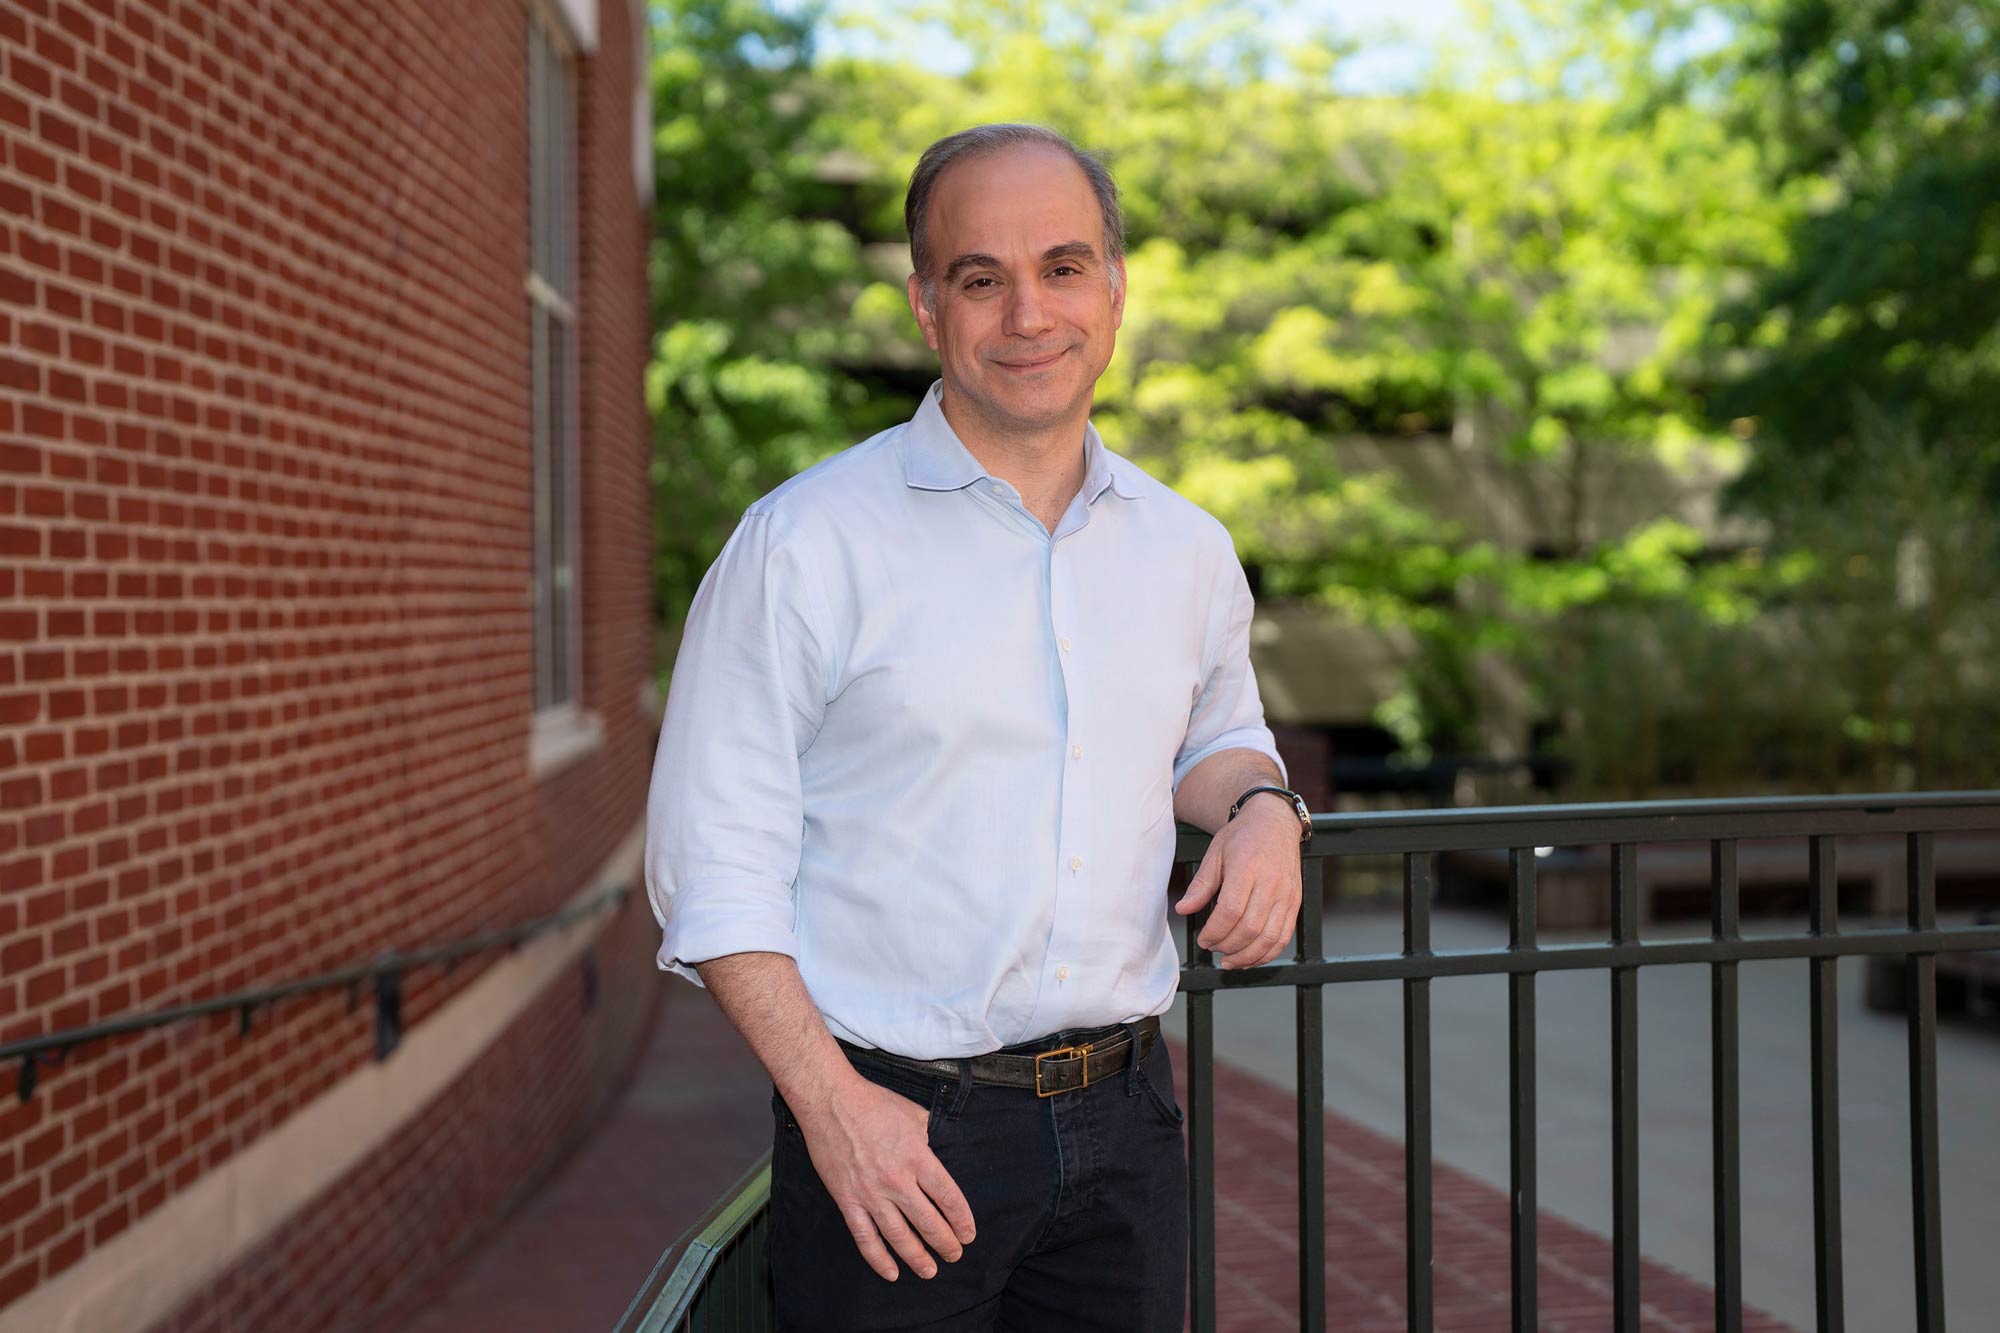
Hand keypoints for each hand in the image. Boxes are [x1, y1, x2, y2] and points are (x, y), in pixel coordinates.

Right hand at [793, 1074, 976, 1281]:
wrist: (831, 1101)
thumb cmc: (873, 1103)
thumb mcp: (913, 1115)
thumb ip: (927, 1139)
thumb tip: (934, 1152)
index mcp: (918, 1158)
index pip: (948, 1198)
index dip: (961, 1220)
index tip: (967, 1234)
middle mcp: (898, 1181)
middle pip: (928, 1222)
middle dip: (945, 1243)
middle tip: (954, 1254)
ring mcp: (871, 1194)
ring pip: (899, 1236)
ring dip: (917, 1257)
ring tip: (929, 1271)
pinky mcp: (848, 1200)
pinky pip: (865, 1237)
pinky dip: (878, 1258)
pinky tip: (890, 1272)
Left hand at [1173, 795, 1303, 967]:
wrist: (1274, 823)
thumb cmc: (1241, 838)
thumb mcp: (1214, 854)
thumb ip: (1201, 885)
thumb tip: (1183, 909)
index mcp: (1247, 868)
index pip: (1231, 911)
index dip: (1215, 931)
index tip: (1203, 939)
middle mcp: (1270, 883)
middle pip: (1250, 928)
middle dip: (1227, 946)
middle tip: (1212, 948)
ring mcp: (1287, 894)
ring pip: (1269, 937)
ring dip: (1247, 956)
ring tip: (1229, 960)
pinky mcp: (1295, 902)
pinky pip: (1284, 936)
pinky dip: (1267, 953)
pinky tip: (1250, 957)